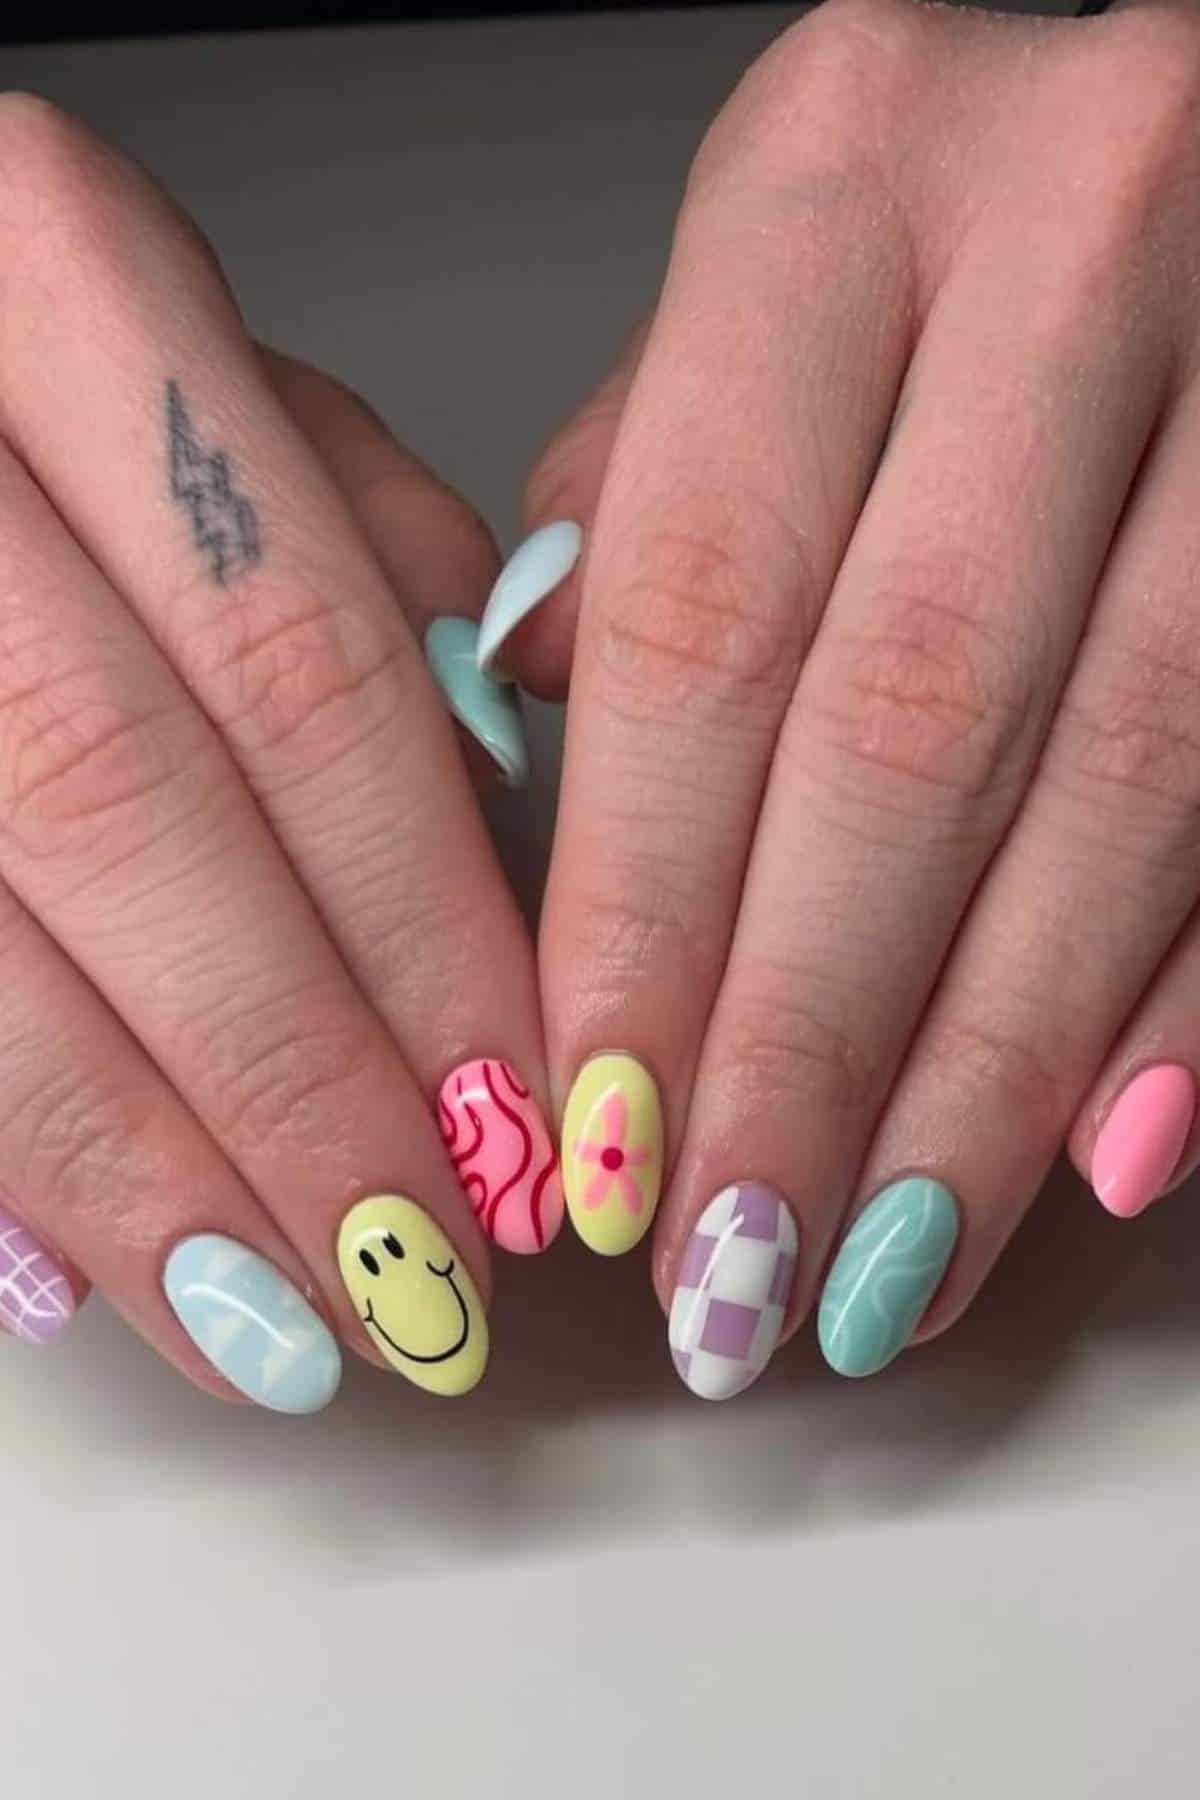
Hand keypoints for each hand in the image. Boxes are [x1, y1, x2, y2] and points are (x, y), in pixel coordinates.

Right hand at [0, 97, 562, 1405]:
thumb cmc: (13, 348)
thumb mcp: (203, 363)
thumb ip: (357, 533)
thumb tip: (501, 759)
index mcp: (59, 285)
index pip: (301, 663)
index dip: (417, 918)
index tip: (518, 1110)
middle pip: (136, 812)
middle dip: (294, 1072)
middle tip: (424, 1266)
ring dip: (135, 1158)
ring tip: (280, 1327)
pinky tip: (70, 1280)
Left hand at [492, 0, 1199, 1392]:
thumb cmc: (958, 193)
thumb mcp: (771, 267)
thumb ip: (652, 481)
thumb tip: (531, 708)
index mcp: (851, 173)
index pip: (705, 615)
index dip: (644, 908)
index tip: (594, 1127)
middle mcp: (1082, 233)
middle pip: (910, 729)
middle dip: (810, 1038)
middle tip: (724, 1256)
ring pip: (1128, 785)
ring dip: (990, 1068)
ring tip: (882, 1263)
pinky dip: (1188, 992)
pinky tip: (1100, 1153)